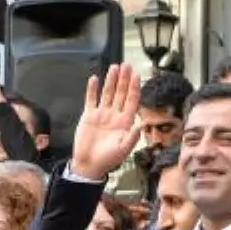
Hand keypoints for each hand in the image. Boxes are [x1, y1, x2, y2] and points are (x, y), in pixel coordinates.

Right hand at [72, 64, 141, 180]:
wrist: (89, 164)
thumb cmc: (108, 159)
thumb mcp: (123, 150)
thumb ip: (132, 137)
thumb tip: (141, 124)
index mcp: (125, 122)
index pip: (131, 101)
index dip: (134, 88)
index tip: (136, 75)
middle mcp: (115, 115)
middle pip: (121, 93)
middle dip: (124, 79)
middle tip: (127, 65)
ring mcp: (102, 114)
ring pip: (108, 93)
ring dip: (111, 80)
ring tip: (115, 67)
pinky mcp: (89, 115)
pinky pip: (91, 99)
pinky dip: (92, 89)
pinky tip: (95, 79)